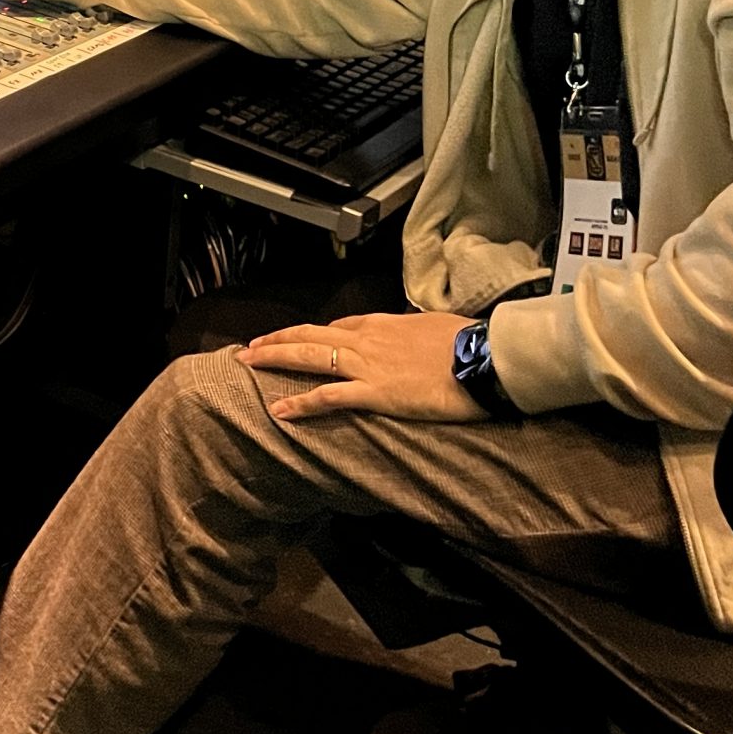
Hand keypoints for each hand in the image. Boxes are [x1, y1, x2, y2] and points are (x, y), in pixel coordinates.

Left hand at [241, 312, 481, 423]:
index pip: (338, 325)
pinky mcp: (374, 392)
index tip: (294, 339)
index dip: (311, 333)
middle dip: (276, 340)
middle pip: (310, 334)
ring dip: (274, 359)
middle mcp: (366, 338)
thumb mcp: (434, 328)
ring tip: (248, 364)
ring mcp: (367, 364)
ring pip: (308, 356)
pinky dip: (301, 402)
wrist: (483, 359)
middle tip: (249, 347)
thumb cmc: (467, 343)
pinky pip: (328, 396)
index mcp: (382, 323)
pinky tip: (279, 410)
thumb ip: (413, 334)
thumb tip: (411, 339)